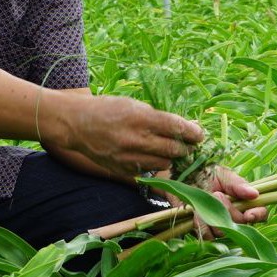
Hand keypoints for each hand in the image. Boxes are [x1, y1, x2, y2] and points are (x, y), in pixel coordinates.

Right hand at [52, 92, 202, 180]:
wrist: (76, 124)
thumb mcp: (134, 105)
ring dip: (171, 158)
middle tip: (190, 145)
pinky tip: (152, 156)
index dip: (193, 132)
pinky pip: (147, 171)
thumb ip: (158, 117)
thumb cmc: (108, 109)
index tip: (200, 134)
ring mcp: (128, 157)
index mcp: (141, 118)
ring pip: (163, 164)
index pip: (176, 127)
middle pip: (174, 150)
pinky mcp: (122, 170)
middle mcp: (136, 139)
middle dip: (186, 148)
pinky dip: (153, 164)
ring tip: (172, 151)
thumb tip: (185, 127)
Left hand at [157, 164, 266, 239]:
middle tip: (217, 194)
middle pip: (242, 224)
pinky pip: (208, 236)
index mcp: (243, 201)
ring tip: (205, 200)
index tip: (250, 214)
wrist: (180, 177)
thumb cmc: (204, 173)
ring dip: (214, 216)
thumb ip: (238, 184)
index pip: (260, 214)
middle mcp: (234, 216)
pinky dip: (201, 223)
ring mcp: (219, 225)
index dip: (258, 215)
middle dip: (229, 210)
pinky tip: (196, 212)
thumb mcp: (223, 175)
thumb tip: (255, 194)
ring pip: (224, 231)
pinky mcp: (203, 231)